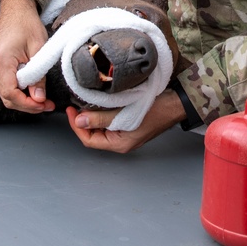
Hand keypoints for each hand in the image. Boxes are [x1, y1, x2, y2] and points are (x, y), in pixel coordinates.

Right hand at [0, 0, 53, 113]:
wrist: (15, 9)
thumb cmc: (27, 24)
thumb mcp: (38, 49)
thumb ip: (38, 76)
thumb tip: (39, 98)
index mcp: (1, 60)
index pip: (10, 93)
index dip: (28, 104)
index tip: (43, 105)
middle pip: (7, 97)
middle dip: (27, 105)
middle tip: (47, 105)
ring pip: (5, 93)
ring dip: (23, 99)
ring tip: (42, 99)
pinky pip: (5, 84)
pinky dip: (18, 90)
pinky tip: (31, 89)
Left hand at [66, 89, 186, 153]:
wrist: (175, 102)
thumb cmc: (156, 110)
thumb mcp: (125, 114)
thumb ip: (101, 118)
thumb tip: (79, 122)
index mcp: (119, 143)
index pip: (89, 140)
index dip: (76, 126)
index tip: (70, 111)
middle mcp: (120, 140)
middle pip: (93, 134)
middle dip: (82, 120)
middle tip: (76, 104)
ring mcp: (124, 132)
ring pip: (100, 126)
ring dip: (91, 115)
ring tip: (85, 102)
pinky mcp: (127, 122)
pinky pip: (109, 120)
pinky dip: (101, 111)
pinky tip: (98, 101)